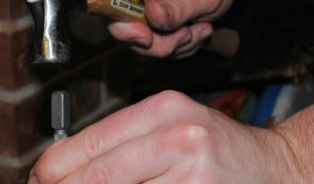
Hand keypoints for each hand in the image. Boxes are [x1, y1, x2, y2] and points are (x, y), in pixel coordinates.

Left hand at [26, 91, 299, 183]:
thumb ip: (125, 142)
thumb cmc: (220, 152)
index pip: (94, 141)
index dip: (56, 166)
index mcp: (167, 111)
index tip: (37, 183)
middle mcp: (181, 143)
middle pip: (97, 179)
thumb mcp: (175, 124)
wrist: (281, 175)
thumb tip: (66, 172)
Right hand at [109, 0, 233, 57]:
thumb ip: (176, 7)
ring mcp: (146, 15)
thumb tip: (153, 15)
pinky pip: (163, 48)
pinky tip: (200, 32)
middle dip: (162, 43)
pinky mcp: (159, 28)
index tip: (147, 37)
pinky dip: (183, 46)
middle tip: (188, 33)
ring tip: (202, 29)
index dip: (125, 28)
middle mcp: (136, 2)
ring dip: (178, 46)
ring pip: (148, 46)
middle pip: (129, 35)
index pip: (111, 9)